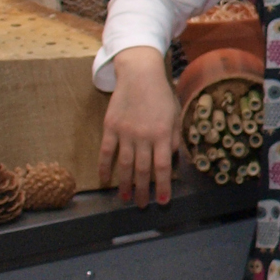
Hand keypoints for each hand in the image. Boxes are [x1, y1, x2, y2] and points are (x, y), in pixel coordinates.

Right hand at [98, 47, 179, 206]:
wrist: (140, 74)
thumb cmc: (161, 96)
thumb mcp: (175, 115)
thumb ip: (174, 138)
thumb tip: (172, 161)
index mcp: (162, 134)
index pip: (162, 167)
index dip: (162, 186)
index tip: (162, 201)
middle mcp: (144, 136)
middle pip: (142, 170)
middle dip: (143, 191)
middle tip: (143, 205)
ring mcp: (125, 132)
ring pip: (124, 165)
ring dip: (124, 184)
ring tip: (125, 199)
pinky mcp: (110, 127)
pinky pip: (106, 152)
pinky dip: (104, 167)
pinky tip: (105, 180)